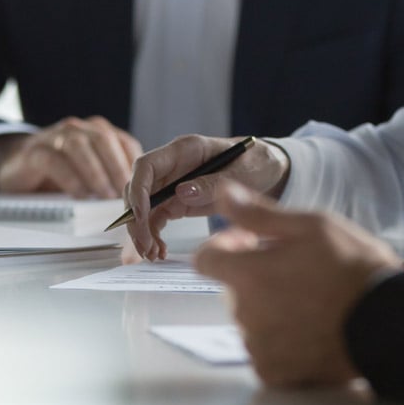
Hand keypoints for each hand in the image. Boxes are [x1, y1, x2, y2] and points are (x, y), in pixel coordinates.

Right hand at [0, 116, 141, 199]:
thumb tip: (139, 197)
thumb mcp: (91, 169)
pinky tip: (80, 195)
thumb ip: (112, 175)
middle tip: (125, 192)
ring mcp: (55, 137)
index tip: (142, 186)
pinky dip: (70, 178)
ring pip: (80, 146)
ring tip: (104, 195)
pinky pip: (55, 161)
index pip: (124, 141)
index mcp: (97, 132)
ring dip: (96, 172)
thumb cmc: (61, 169)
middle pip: (104, 139)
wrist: (18, 164)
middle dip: (117, 166)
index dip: (134, 163)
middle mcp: (78, 129)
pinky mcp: (35, 151)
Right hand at [125, 134, 289, 260]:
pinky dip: (153, 235)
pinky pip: (156, 218)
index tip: (141, 216)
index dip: (138, 191)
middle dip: (136, 219)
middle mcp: (172, 166)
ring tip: (153, 254)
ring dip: (142, 231)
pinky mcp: (177, 202)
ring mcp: (172, 184)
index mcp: (185, 150)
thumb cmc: (256, 162)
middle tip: (145, 245)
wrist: (267, 169)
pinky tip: (160, 250)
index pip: (147, 166)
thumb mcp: (243, 171)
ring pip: (143, 207)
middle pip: (138, 189)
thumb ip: (213, 182)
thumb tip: (180, 192)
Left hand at [194, 181, 399, 386]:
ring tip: (309, 300)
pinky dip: (279, 339)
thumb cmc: (355, 269)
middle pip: (232, 290)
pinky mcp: (275, 371)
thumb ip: (259, 212)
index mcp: (248, 274)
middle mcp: (245, 313)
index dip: (225, 245)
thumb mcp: (313, 225)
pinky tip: (308, 327)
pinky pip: (264, 350)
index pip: (205, 259)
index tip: (250, 242)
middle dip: (252, 276)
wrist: (389, 322)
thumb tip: (222, 191)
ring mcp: (259, 346)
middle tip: (293, 269)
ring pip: (249, 320)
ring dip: (267, 308)